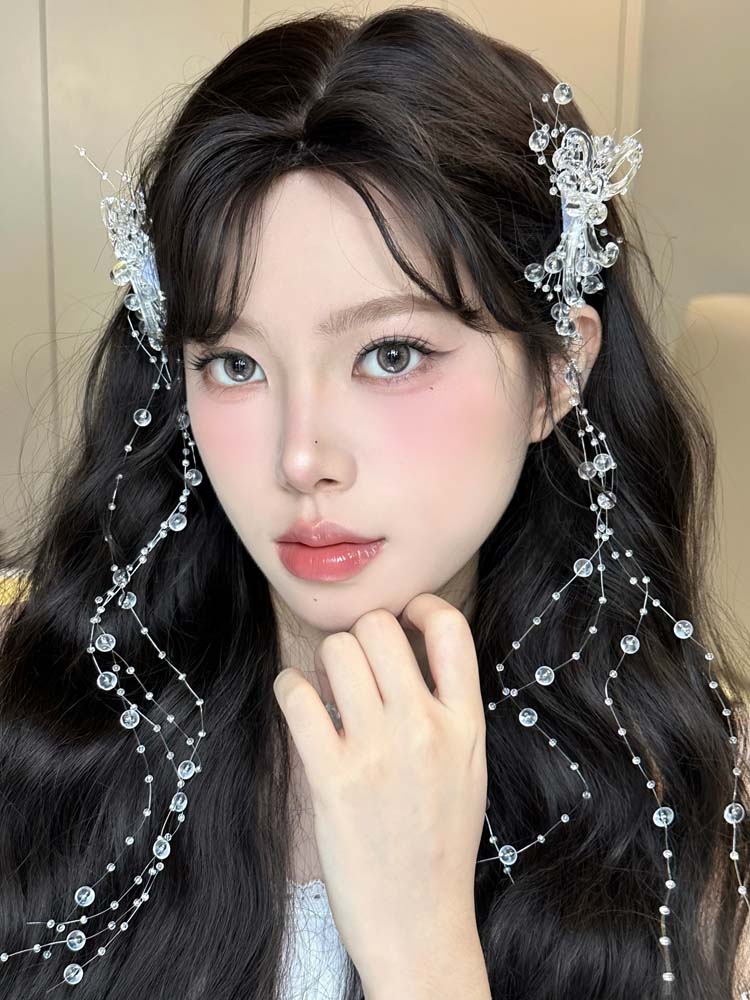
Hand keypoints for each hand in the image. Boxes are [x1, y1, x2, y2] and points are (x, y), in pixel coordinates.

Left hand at [272, 593, 487, 993]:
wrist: (419, 925)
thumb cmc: (440, 846)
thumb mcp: (470, 769)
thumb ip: (451, 708)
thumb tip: (411, 650)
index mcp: (466, 725)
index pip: (450, 628)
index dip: (420, 607)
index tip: (402, 619)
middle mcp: (425, 728)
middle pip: (378, 627)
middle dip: (360, 635)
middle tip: (356, 665)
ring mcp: (378, 751)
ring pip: (337, 650)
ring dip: (325, 662)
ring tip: (329, 691)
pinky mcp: (332, 777)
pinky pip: (298, 695)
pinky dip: (291, 689)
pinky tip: (300, 704)